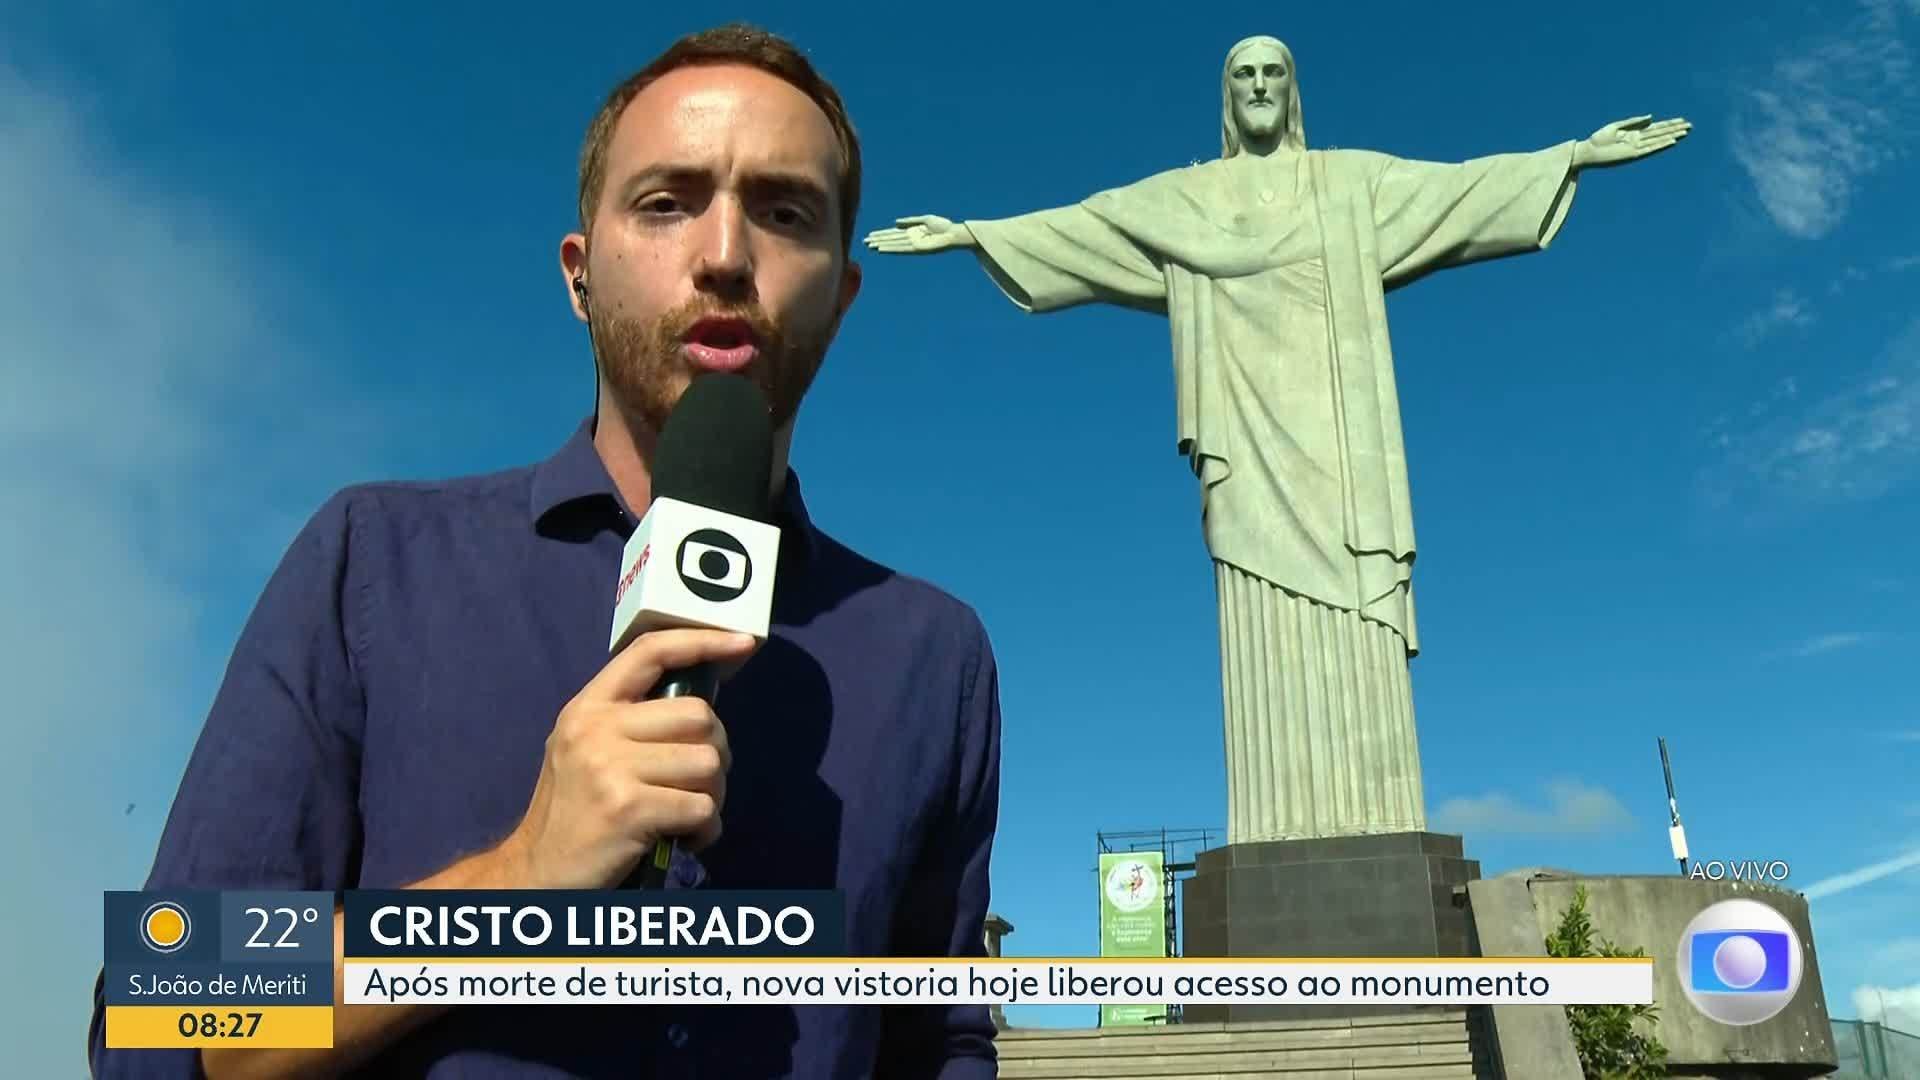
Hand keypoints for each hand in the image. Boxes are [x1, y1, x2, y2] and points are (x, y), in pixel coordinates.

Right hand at [499, 628, 758, 889]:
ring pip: (708, 763)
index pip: (649, 651)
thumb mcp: (587, 749)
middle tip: (698, 781)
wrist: (538, 871)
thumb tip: (703, 708)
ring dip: (713, 795)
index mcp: (588, 707)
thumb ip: (632, 721)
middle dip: (715, 751)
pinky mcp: (629, 809)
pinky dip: (705, 829)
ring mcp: (610, 768)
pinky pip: (702, 808)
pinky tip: (683, 839)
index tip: (743, 643)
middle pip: (698, 715)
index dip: (701, 640)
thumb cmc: (575, 810)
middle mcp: (596, 729)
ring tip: (687, 813)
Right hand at [863, 214, 974, 253]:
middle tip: (864, 242)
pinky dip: (891, 249)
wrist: (953, 233)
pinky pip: (901, 249)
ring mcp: (913, 245)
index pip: (893, 233)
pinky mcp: (918, 249)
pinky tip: (882, 249)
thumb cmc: (943, 226)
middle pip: (891, 239)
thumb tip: (895, 223)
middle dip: (878, 240)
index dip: (882, 234)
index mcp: (912, 231)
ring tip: (870, 246)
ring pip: (894, 244)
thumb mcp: (925, 220)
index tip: (870, 235)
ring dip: (882, 245)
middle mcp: (911, 239)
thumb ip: (910, 221)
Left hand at [1574, 115, 1690, 168]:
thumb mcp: (1616, 126)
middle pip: (1660, 133)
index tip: (1681, 120)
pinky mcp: (1633, 154)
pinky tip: (1672, 141)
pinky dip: (1661, 145)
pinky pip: (1650, 149)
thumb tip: (1652, 117)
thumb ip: (1634, 122)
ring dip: (1672, 136)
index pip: (1656, 127)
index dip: (1669, 124)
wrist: (1588, 151)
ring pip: (1659, 140)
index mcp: (1634, 133)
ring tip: (1685, 132)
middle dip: (1674, 129)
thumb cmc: (1598, 139)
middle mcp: (1638, 140)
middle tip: (1690, 125)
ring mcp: (1637, 148)